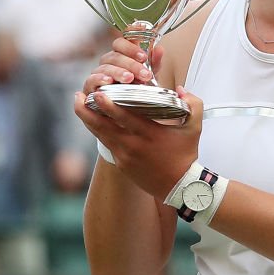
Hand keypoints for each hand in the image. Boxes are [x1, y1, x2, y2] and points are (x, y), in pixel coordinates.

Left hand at [74, 85, 201, 201]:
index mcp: (150, 134)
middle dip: (87, 110)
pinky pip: (106, 144)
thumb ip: (193, 104)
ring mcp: (125, 156)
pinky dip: (99, 131)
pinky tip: (94, 121)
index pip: (124, 118)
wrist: (180, 186)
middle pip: (103, 126)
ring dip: (88, 119)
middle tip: (78, 95)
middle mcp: (133, 145)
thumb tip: (181, 88)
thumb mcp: (195, 128)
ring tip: (79, 105)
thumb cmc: (186, 154)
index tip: (96, 94)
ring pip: (100, 135)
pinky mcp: (121, 164)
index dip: (108, 105)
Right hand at [82, 34, 161, 95]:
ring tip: (130, 78)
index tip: (144, 56)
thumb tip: (159, 49)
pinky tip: (108, 81)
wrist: (128, 110)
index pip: (121, 43)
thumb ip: (153, 63)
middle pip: (115, 56)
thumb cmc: (137, 89)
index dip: (131, 46)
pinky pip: (91, 79)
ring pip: (105, 67)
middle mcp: (108, 62)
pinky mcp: (90, 86)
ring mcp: (98, 73)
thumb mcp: (149, 77)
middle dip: (131, 64)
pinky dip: (99, 78)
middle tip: (144, 74)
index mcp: (121, 55)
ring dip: (118, 72)